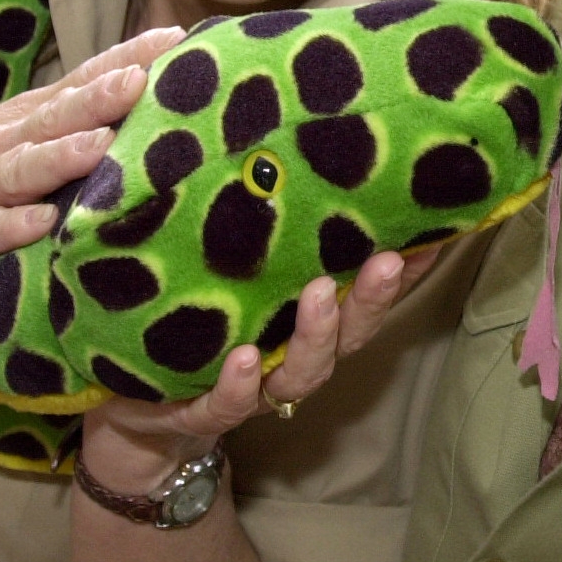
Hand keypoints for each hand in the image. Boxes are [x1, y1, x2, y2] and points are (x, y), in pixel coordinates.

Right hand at [0, 26, 185, 298]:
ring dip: (60, 156)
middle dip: (100, 97)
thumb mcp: (13, 137)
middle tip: (143, 78)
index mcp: (22, 121)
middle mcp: (0, 146)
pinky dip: (9, 226)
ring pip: (21, 170)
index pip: (80, 82)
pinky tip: (40, 224)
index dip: (125, 60)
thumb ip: (70, 117)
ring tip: (100, 144)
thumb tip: (146, 88)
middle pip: (56, 117)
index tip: (176, 38)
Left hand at [78, 246, 443, 489]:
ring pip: (302, 373)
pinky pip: (230, 404)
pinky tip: (246, 359)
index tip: (432, 235)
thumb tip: (265, 150)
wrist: (129, 409)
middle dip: (373, 298)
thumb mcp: (217, 270)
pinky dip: (241, 385)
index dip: (403, 272)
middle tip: (386, 259)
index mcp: (302, 320)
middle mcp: (290, 356)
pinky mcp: (203, 410)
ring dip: (316, 335)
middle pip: (349, 333)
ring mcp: (253, 388)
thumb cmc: (185, 323)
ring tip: (319, 295)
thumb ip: (248, 230)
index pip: (365, 294)